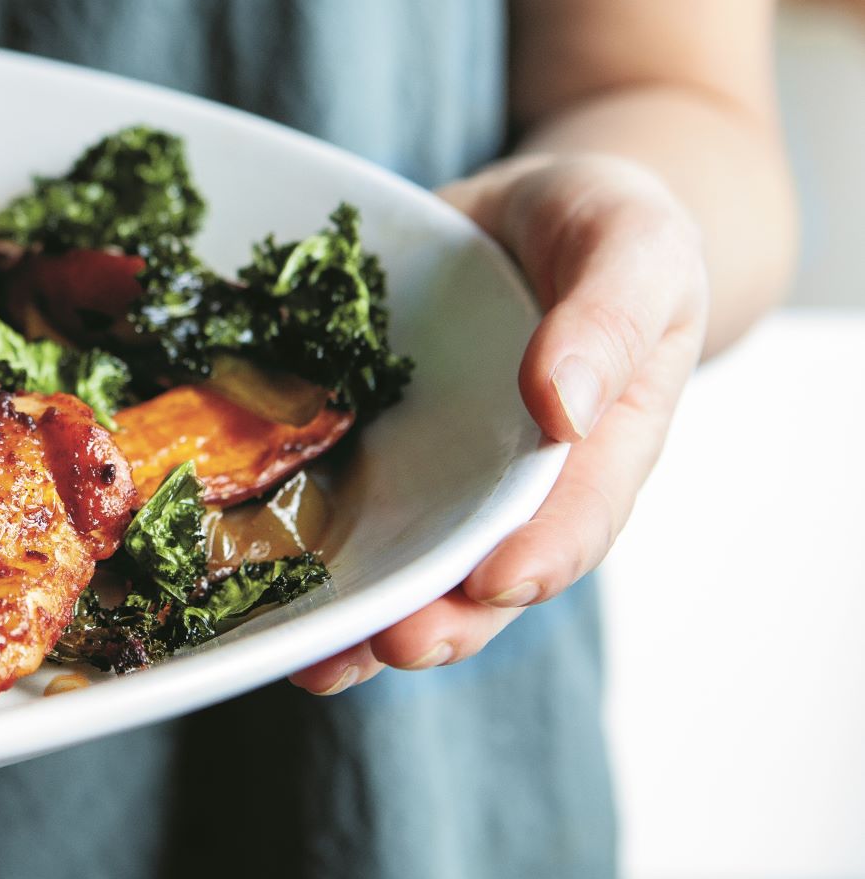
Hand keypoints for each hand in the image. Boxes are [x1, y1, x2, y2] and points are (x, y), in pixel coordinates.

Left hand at [291, 153, 708, 693]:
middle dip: (437, 621)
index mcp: (598, 451)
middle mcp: (508, 489)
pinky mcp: (367, 457)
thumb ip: (607, 320)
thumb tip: (561, 406)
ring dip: (356, 624)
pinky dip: (292, 555)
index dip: (536, 558)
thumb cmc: (602, 231)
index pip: (576, 521)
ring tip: (309, 663)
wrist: (525, 215)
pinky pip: (331, 513)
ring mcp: (434, 481)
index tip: (494, 582)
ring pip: (399, 569)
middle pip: (480, 580)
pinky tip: (246, 586)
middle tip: (393, 644)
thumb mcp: (633, 249)